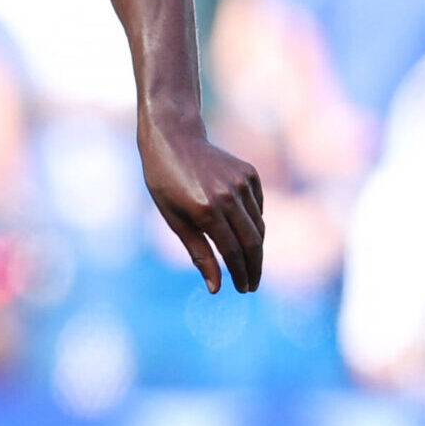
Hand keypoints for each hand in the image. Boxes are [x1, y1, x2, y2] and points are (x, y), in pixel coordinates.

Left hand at [141, 116, 263, 294]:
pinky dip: (253, 223)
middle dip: (254, 268)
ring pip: (259, 226)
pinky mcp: (250, 174)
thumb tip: (216, 287)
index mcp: (205, 210)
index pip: (233, 252)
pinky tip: (241, 230)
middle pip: (253, 243)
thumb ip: (198, 253)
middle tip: (251, 285)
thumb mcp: (173, 219)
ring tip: (247, 263)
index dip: (239, 274)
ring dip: (255, 249)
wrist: (174, 137)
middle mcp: (228, 196)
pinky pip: (258, 208)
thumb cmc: (165, 181)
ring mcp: (242, 183)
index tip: (242, 289)